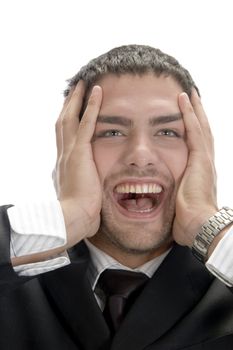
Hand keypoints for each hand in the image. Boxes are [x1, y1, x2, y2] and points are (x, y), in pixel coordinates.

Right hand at [53, 81, 102, 247]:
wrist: (73, 219)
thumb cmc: (78, 213)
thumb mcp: (79, 196)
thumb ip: (81, 188)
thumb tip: (86, 191)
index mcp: (64, 165)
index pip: (64, 138)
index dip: (68, 122)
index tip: (72, 111)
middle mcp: (64, 155)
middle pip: (63, 123)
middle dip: (69, 106)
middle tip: (76, 90)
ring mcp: (70, 152)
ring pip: (71, 118)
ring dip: (78, 100)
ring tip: (84, 84)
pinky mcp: (79, 153)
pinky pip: (87, 124)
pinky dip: (91, 107)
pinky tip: (97, 92)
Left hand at [173, 89, 217, 246]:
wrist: (199, 225)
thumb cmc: (189, 220)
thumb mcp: (180, 203)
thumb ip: (174, 196)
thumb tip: (161, 200)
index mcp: (200, 172)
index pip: (197, 145)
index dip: (194, 130)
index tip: (188, 118)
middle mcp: (205, 162)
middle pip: (202, 132)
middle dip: (197, 115)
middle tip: (192, 98)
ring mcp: (204, 158)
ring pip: (200, 126)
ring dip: (194, 109)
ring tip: (188, 93)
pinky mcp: (200, 158)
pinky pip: (194, 130)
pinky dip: (189, 114)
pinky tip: (184, 100)